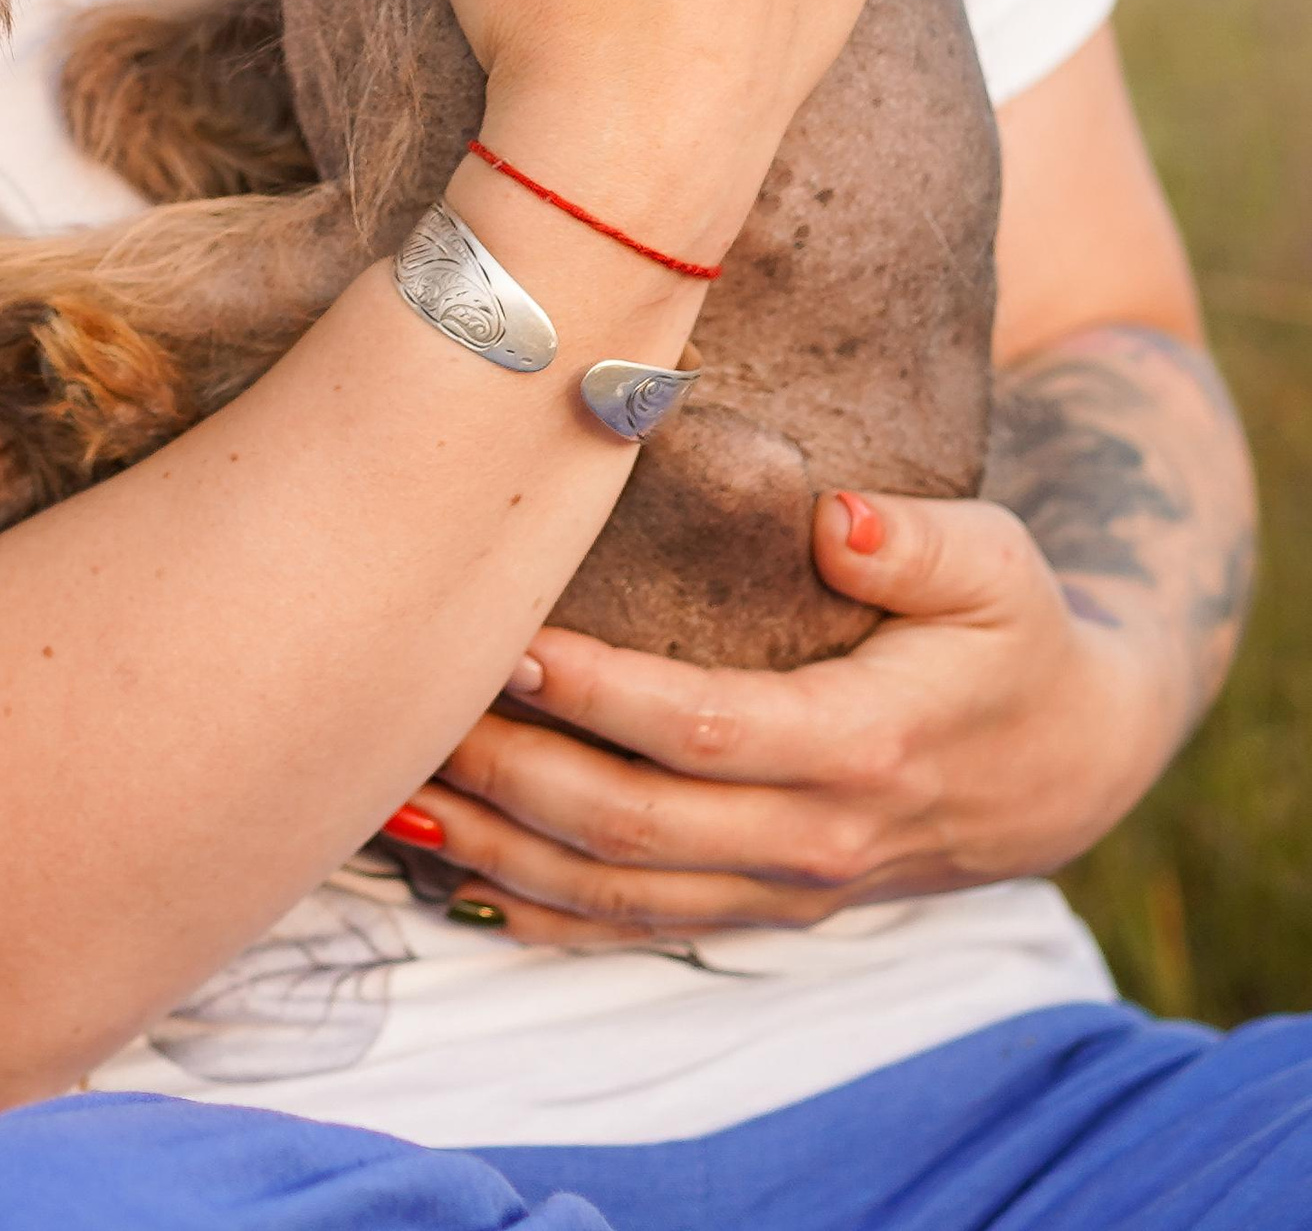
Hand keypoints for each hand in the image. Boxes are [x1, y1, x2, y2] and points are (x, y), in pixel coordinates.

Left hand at [401, 484, 1166, 942]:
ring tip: (390, 797)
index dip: (600, 696)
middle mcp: (814, 839)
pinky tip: (447, 876)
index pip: (706, 731)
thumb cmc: (1010, 632)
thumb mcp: (999, 565)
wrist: (1062, 757)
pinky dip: (533, 912)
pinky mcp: (756, 907)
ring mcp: (781, 889)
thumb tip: (839, 519)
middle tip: (411, 711)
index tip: (508, 640)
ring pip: (614, 894)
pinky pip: (630, 931)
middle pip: (633, 827)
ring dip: (496, 852)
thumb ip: (924, 541)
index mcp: (864, 747)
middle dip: (509, 774)